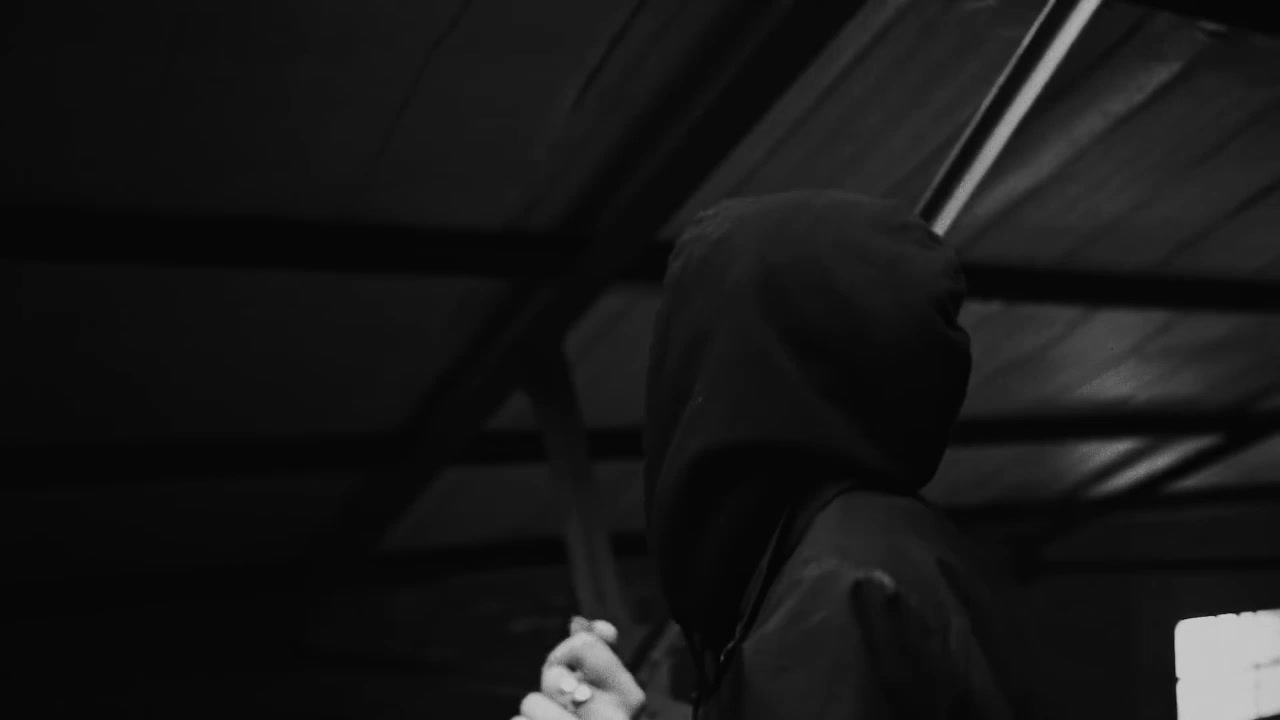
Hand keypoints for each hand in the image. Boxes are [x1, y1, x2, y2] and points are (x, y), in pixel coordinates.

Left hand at [515, 617, 645, 719]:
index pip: (586, 644)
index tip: (571, 671)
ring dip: (534, 714)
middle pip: (554, 675)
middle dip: (550, 688)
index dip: (567, 652)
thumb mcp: (605, 692)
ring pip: (531, 702)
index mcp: (630, 699)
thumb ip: (597, 654)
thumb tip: (582, 622)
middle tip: (564, 706)